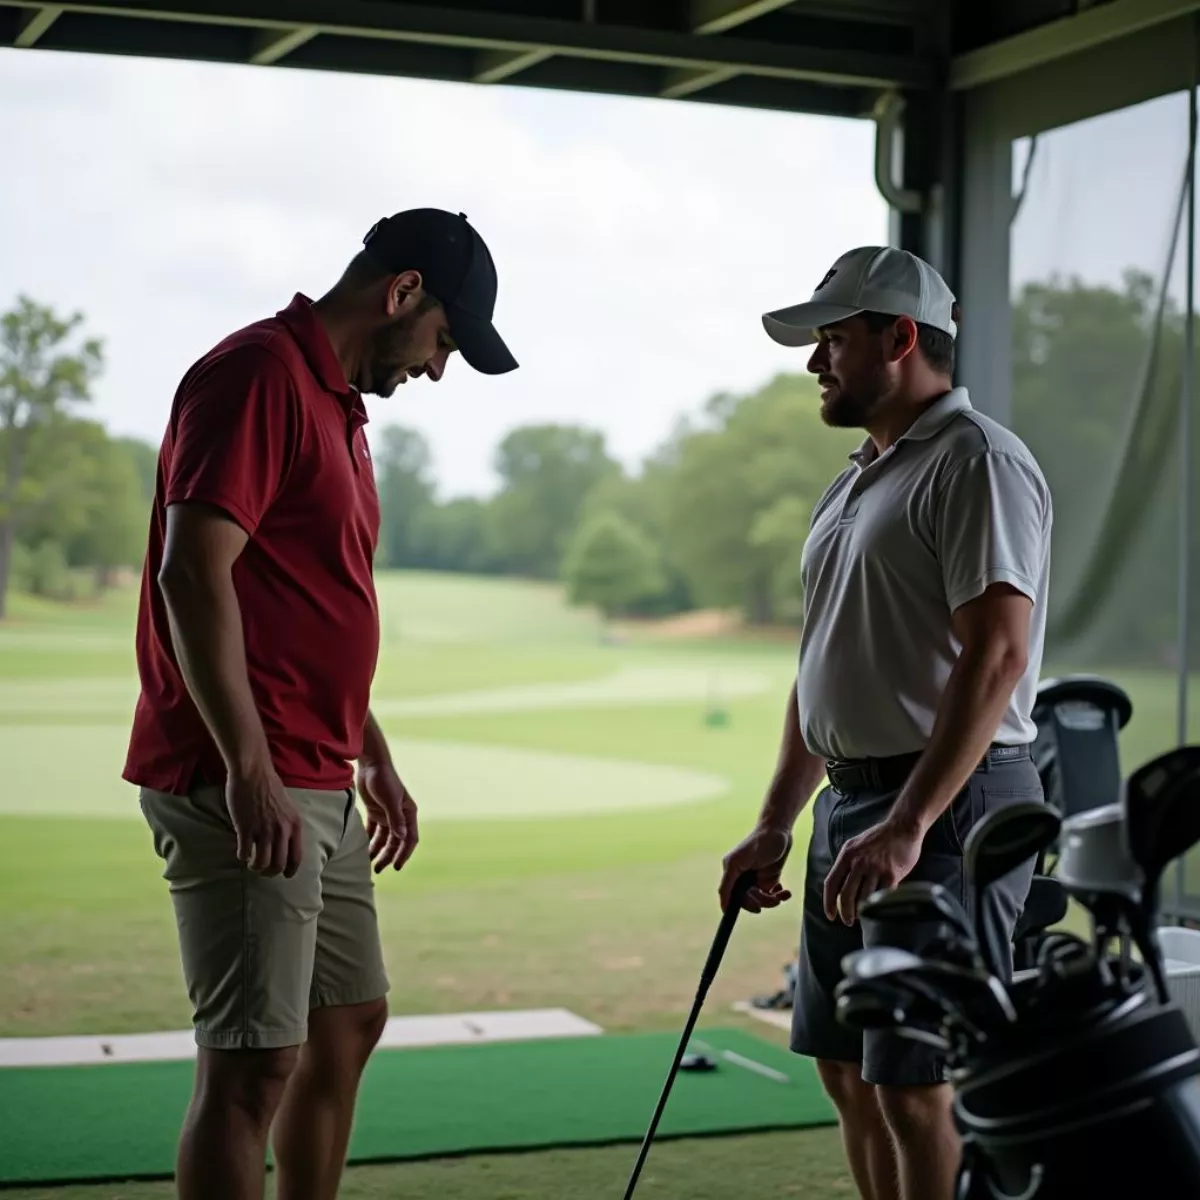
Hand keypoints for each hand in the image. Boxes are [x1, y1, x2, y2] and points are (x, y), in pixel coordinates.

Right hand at [225, 765, 303, 877]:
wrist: (253, 772)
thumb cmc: (269, 787)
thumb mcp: (287, 807)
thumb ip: (286, 825)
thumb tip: (282, 844)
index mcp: (294, 824)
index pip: (297, 857)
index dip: (291, 870)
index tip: (285, 875)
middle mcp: (281, 829)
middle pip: (279, 864)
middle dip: (270, 872)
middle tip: (263, 870)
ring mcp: (263, 829)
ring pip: (261, 863)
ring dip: (255, 867)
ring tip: (251, 863)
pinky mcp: (245, 828)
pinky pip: (244, 852)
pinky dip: (242, 856)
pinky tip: (240, 852)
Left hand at [358, 760, 418, 874]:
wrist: (371, 764)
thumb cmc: (383, 780)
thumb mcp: (390, 800)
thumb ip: (395, 819)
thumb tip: (401, 837)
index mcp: (408, 813)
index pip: (409, 839)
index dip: (404, 854)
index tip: (396, 867)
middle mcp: (400, 816)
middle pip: (396, 841)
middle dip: (388, 856)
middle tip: (378, 870)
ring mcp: (387, 814)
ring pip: (384, 838)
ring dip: (378, 850)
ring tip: (369, 863)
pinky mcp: (376, 811)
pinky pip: (374, 830)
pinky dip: (369, 839)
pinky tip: (362, 849)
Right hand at [719, 825, 793, 912]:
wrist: (779, 829)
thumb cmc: (760, 841)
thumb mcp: (739, 861)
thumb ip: (728, 882)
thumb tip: (723, 905)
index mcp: (732, 872)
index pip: (731, 896)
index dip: (741, 906)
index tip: (756, 909)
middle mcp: (742, 877)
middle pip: (748, 900)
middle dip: (762, 901)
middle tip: (774, 898)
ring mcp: (755, 877)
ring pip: (761, 899)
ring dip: (773, 900)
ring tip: (782, 893)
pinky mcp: (768, 877)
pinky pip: (771, 894)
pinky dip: (779, 895)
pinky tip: (784, 890)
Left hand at [823, 817, 922, 924]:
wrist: (902, 828)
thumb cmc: (879, 838)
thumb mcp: (855, 845)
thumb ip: (847, 863)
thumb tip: (838, 885)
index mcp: (847, 855)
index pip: (831, 883)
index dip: (828, 902)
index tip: (830, 915)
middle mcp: (858, 862)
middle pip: (846, 895)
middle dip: (845, 912)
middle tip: (847, 921)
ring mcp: (875, 868)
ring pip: (864, 899)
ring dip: (862, 912)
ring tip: (863, 917)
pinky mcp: (891, 874)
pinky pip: (882, 896)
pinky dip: (879, 905)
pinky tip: (879, 910)